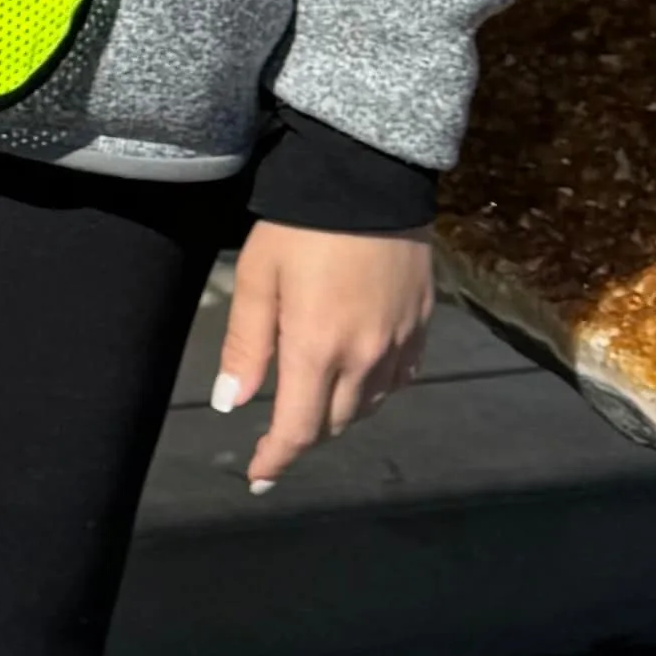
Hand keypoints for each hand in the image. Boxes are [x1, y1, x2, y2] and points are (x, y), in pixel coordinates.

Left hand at [211, 219, 433, 488]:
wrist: (369, 178)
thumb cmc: (300, 225)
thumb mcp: (258, 278)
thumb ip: (247, 344)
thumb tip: (232, 404)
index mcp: (318, 349)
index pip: (300, 430)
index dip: (277, 459)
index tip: (258, 476)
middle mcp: (366, 357)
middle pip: (336, 423)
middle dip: (305, 435)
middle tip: (279, 430)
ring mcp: (401, 343)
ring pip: (370, 405)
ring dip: (339, 413)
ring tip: (314, 402)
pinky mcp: (423, 325)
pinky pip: (400, 378)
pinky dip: (374, 388)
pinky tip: (358, 373)